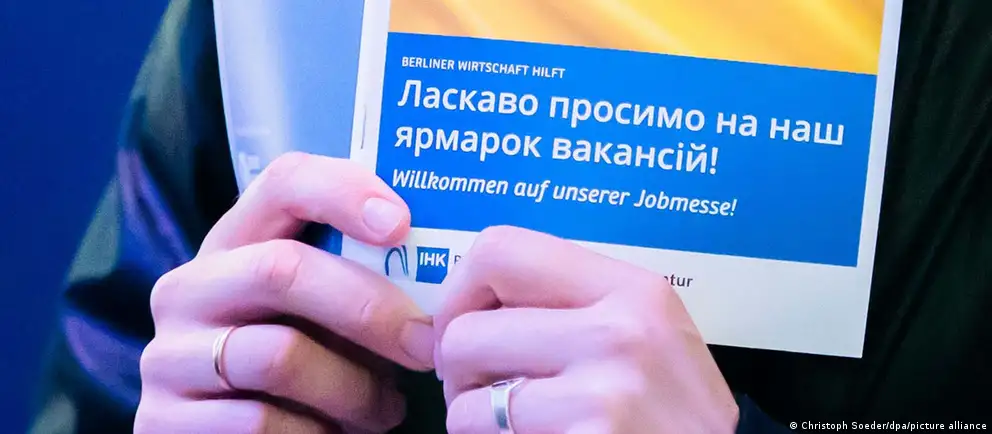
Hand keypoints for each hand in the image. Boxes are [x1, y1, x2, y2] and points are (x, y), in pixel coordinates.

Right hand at [135, 153, 434, 433]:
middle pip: (282, 269)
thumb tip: (443, 281)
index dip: (344, 191)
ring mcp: (168, 356)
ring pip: (279, 355)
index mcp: (234, 245)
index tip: (401, 225)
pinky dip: (317, 433)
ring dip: (353, 389)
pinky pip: (260, 422)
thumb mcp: (325, 319)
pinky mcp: (163, 421)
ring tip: (387, 410)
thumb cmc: (307, 372)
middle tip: (426, 346)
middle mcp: (189, 289)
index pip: (282, 182)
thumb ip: (360, 286)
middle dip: (370, 310)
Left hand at [435, 226, 738, 433]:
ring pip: (464, 401)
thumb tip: (447, 314)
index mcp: (631, 289)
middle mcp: (620, 332)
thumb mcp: (644, 337)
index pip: (500, 250)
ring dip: (474, 420)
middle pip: (466, 330)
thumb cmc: (672, 415)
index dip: (460, 290)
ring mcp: (604, 395)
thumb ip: (563, 309)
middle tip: (488, 393)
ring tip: (517, 425)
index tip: (465, 322)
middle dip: (460, 372)